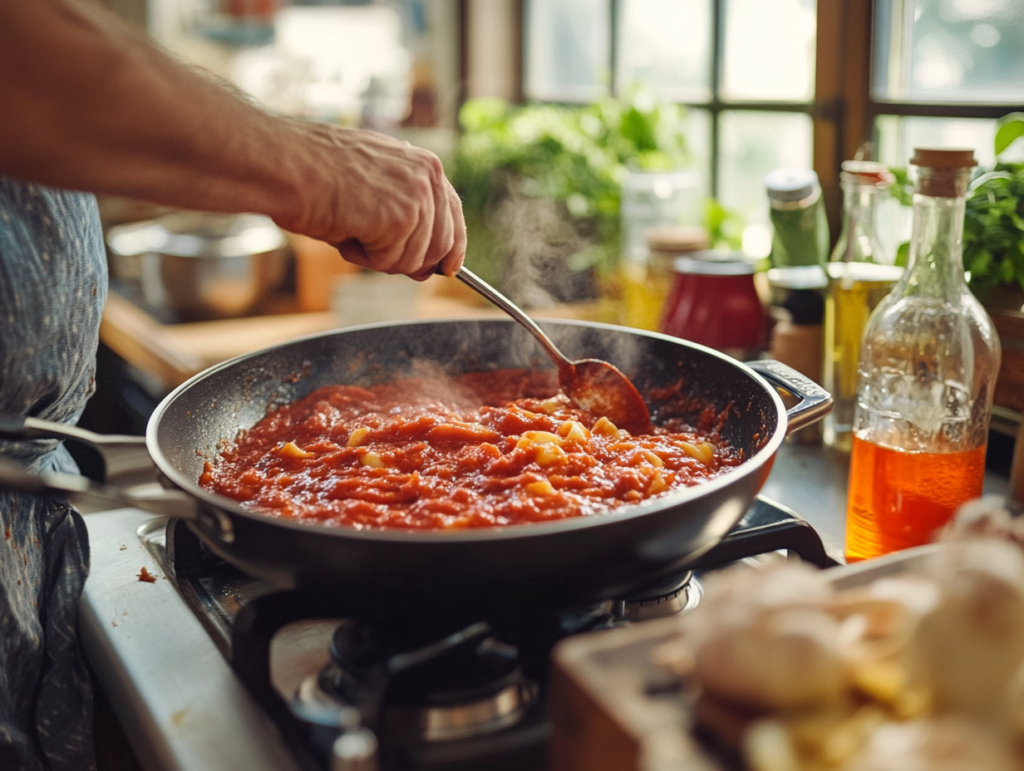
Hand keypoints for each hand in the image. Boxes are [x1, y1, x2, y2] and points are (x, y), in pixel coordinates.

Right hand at [278, 122, 465, 278]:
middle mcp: (428, 176)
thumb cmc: (315, 173)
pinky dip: (363, 256)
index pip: (452, 213)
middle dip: (406, 260)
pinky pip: (390, 262)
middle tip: (369, 249)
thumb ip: (406, 215)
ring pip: (413, 260)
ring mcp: (417, 197)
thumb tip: (425, 265)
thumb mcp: (373, 187)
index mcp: (423, 163)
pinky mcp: (402, 218)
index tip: (448, 269)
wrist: (286, 165)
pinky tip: (344, 229)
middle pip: (439, 246)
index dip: (452, 247)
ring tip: (349, 228)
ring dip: (378, 257)